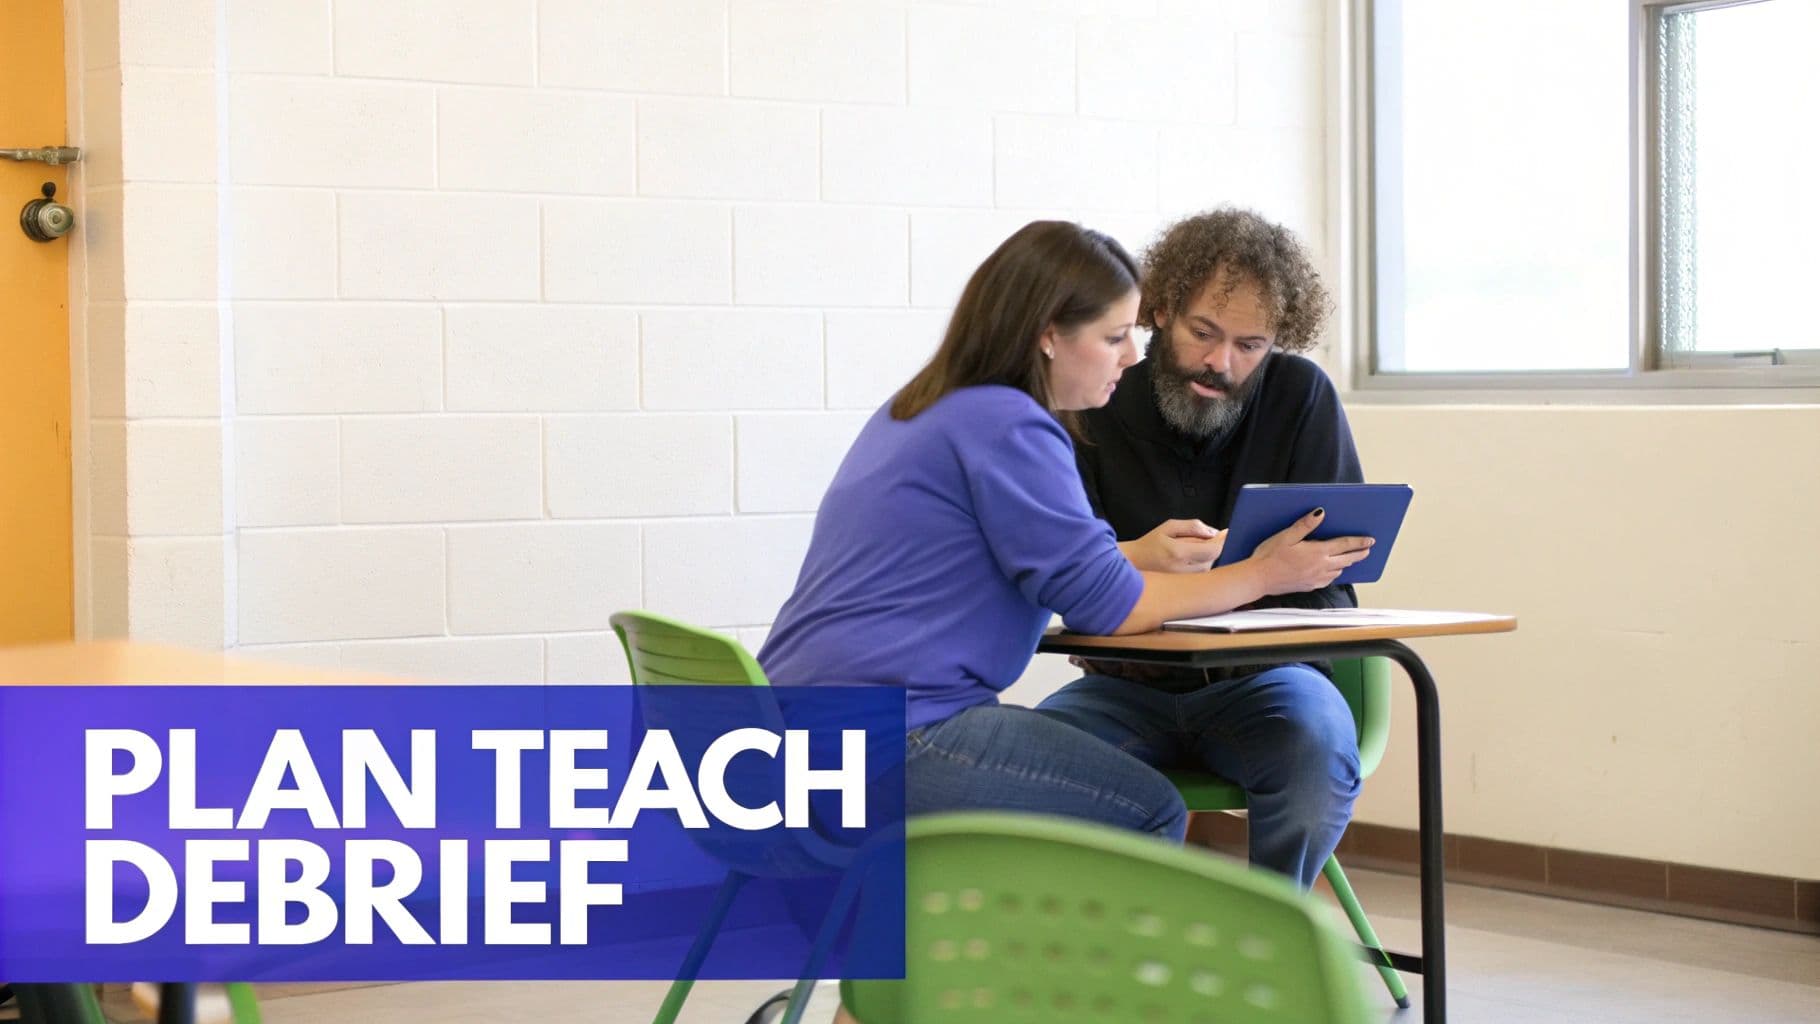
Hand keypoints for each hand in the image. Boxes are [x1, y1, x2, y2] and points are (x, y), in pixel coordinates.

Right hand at [1124, 518, 1225, 572]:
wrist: (1132, 565)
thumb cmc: (1149, 545)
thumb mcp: (1168, 527)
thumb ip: (1193, 526)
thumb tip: (1214, 533)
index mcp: (1178, 553)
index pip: (1213, 550)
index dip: (1223, 540)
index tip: (1226, 532)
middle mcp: (1182, 570)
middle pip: (1213, 558)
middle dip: (1211, 546)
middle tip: (1199, 539)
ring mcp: (1184, 581)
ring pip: (1209, 567)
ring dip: (1205, 556)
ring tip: (1187, 550)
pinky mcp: (1184, 587)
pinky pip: (1201, 575)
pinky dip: (1200, 565)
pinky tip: (1187, 560)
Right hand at [1246, 507, 1373, 593]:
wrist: (1258, 578)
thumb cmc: (1269, 555)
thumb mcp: (1286, 535)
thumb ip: (1305, 525)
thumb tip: (1321, 512)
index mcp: (1316, 552)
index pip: (1344, 545)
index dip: (1359, 542)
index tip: (1370, 540)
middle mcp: (1320, 567)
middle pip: (1346, 560)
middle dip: (1359, 554)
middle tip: (1367, 550)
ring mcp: (1315, 579)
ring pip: (1338, 571)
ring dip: (1346, 564)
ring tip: (1350, 559)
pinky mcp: (1308, 586)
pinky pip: (1328, 580)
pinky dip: (1334, 574)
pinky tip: (1331, 572)